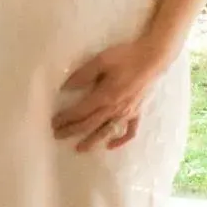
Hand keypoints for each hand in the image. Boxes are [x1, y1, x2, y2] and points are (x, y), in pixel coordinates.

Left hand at [51, 36, 172, 153]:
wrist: (153, 58)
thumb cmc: (126, 57)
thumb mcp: (101, 60)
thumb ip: (84, 74)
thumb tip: (67, 87)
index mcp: (105, 96)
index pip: (80, 112)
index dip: (66, 118)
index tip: (53, 122)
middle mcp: (115, 109)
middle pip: (90, 124)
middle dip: (72, 131)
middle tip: (57, 135)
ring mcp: (127, 113)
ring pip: (106, 131)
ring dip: (92, 141)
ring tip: (79, 149)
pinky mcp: (137, 112)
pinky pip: (130, 131)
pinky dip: (120, 140)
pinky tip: (110, 145)